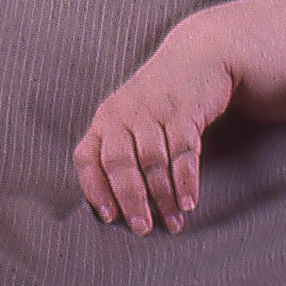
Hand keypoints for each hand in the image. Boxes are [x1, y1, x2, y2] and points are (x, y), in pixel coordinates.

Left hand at [75, 33, 234, 234]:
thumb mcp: (130, 119)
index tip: (109, 218)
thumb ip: (119, 152)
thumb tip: (114, 204)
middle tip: (143, 229)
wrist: (197, 56)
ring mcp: (154, 110)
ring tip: (173, 223)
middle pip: (120, 163)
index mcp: (104, 120)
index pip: (88, 158)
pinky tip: (188, 202)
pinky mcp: (184, 109)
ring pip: (153, 161)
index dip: (95, 189)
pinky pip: (183, 151)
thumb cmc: (158, 101)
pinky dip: (185, 180)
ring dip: (163, 197)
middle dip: (131, 200)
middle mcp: (123, 113)